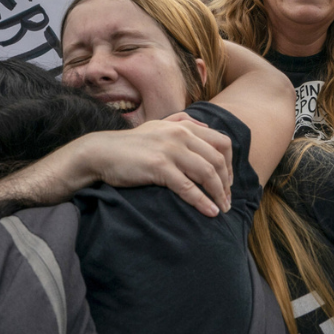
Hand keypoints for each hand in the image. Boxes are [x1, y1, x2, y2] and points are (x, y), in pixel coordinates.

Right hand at [76, 115, 233, 215]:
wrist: (102, 152)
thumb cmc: (131, 144)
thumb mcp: (158, 126)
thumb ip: (182, 122)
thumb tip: (206, 127)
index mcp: (184, 126)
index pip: (222, 142)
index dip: (231, 164)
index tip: (228, 181)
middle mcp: (180, 134)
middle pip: (218, 160)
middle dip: (227, 183)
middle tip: (227, 200)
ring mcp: (170, 150)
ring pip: (207, 173)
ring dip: (219, 194)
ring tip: (222, 209)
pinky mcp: (159, 167)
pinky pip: (188, 187)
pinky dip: (202, 202)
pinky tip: (210, 212)